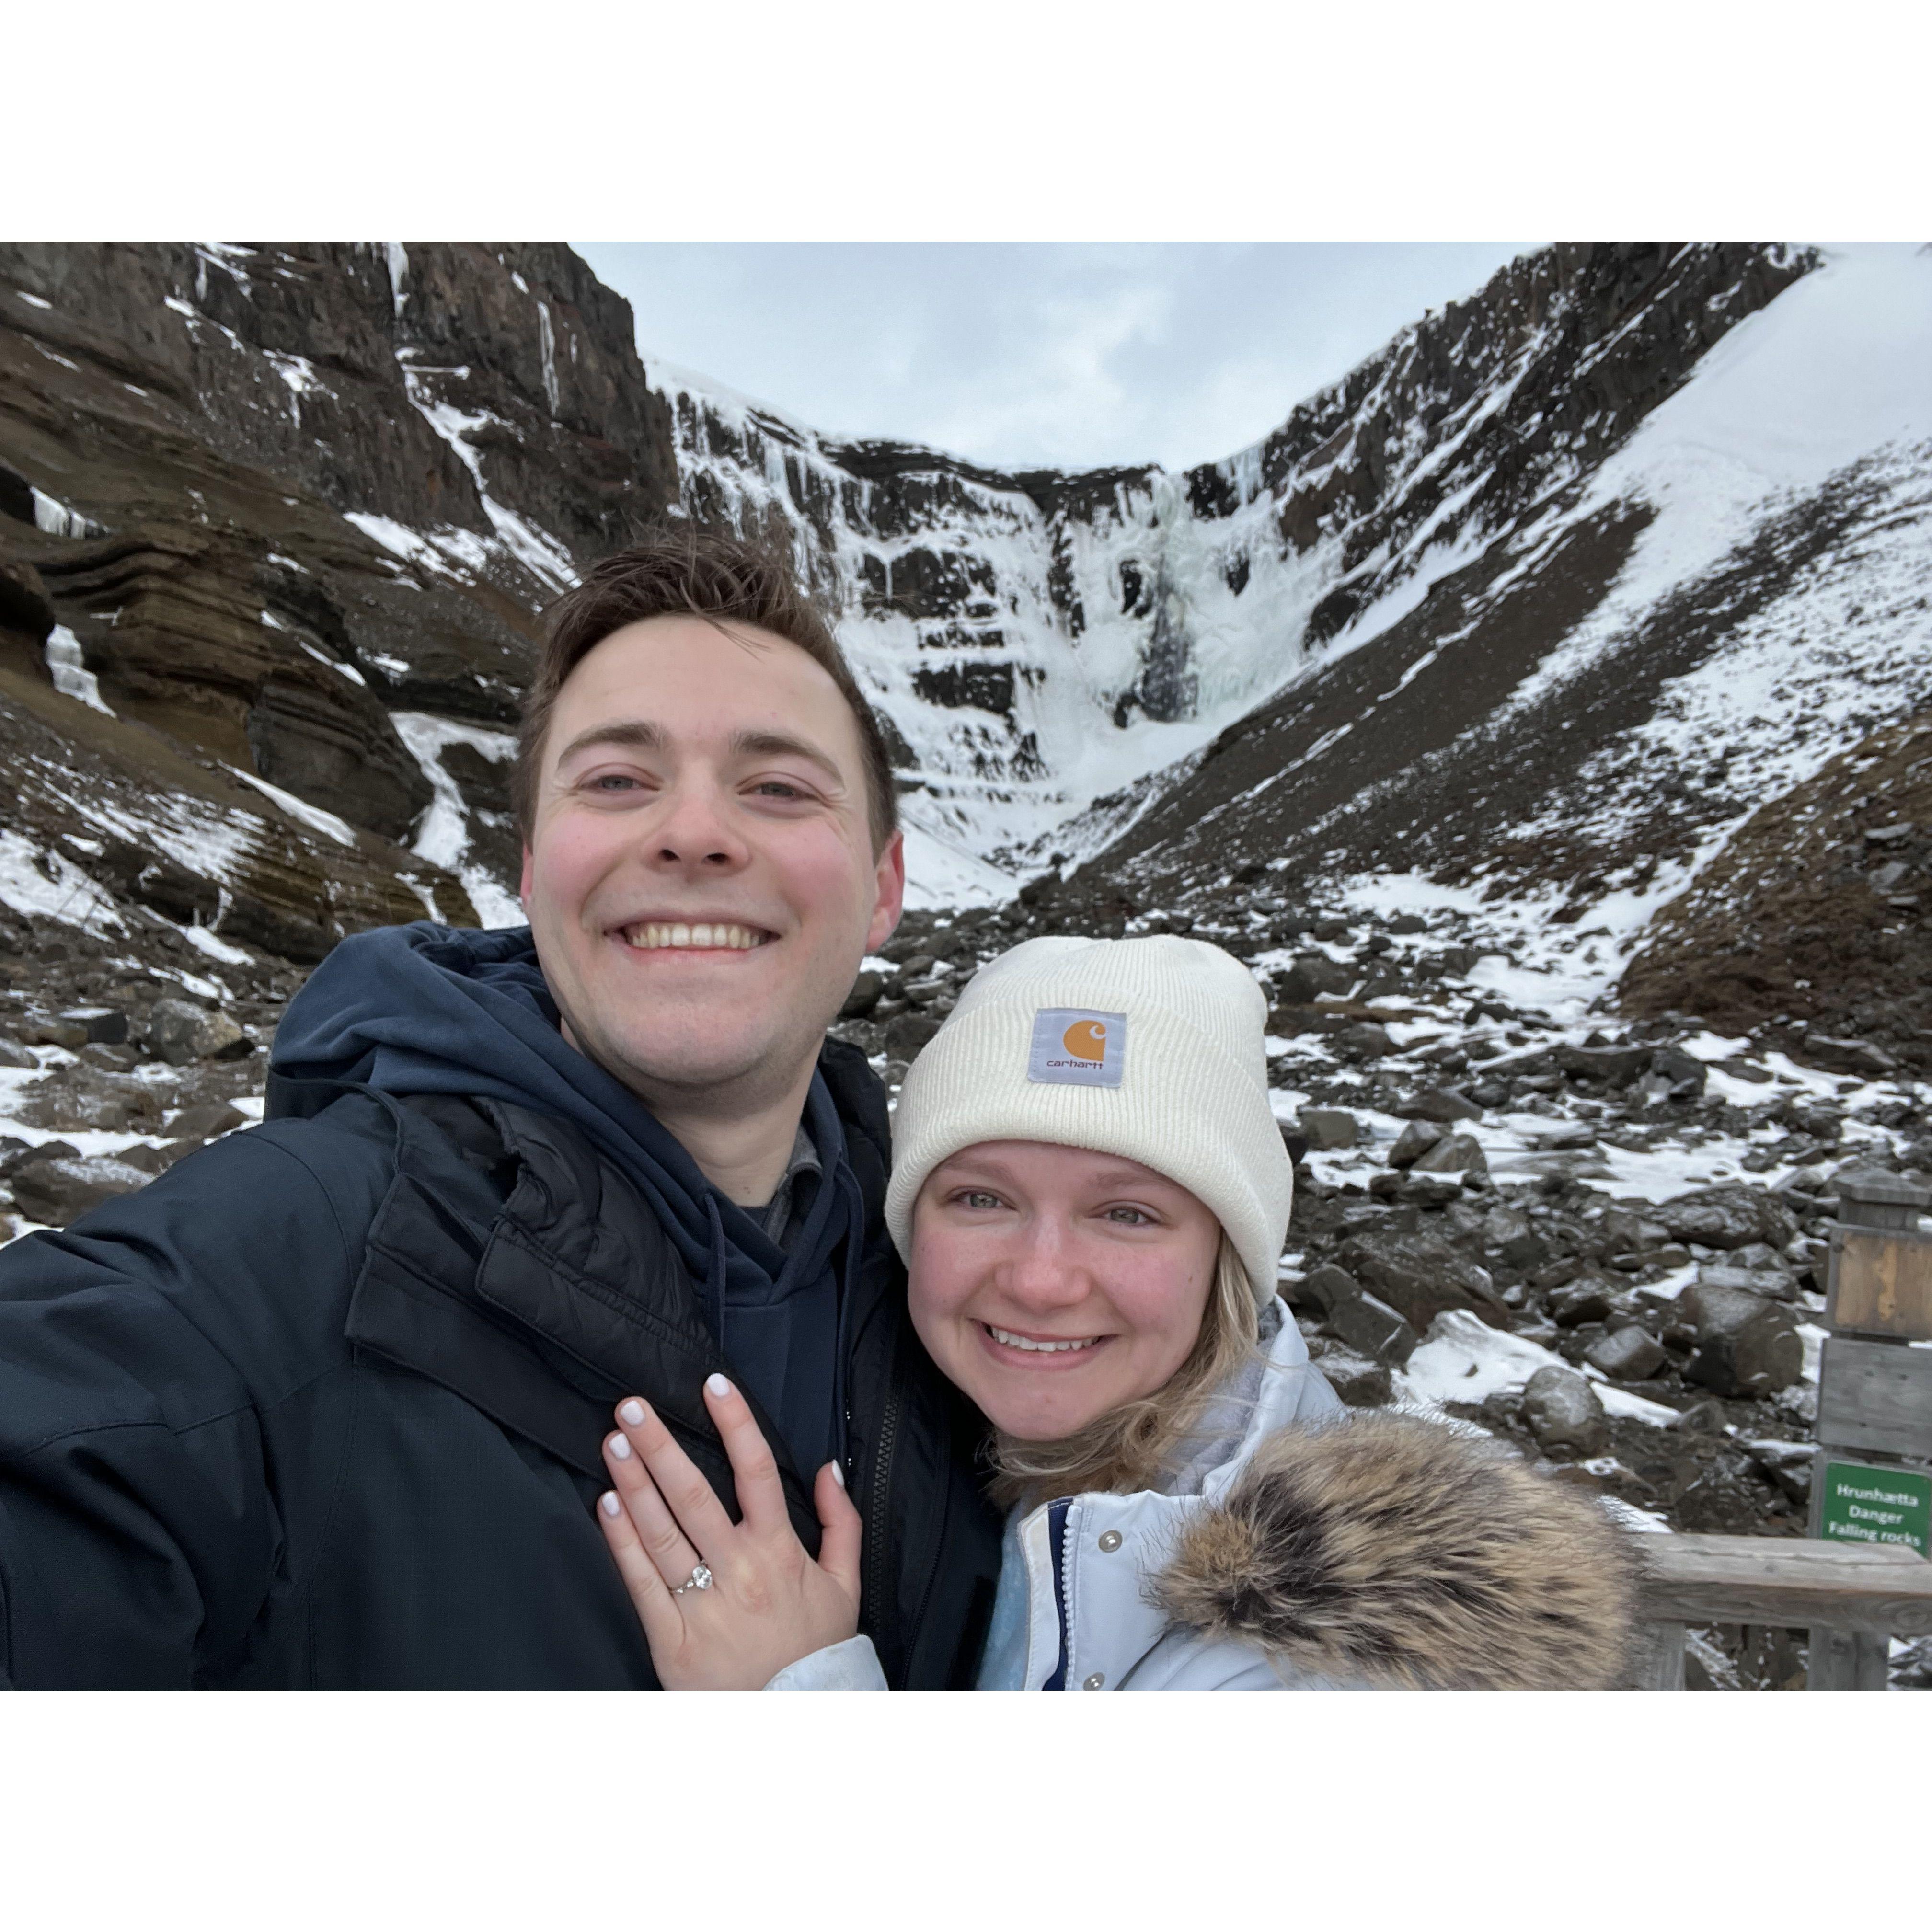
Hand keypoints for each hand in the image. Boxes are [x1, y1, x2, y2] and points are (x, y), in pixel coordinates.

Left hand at [596, 1372, 862, 1689]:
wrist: (794, 1722)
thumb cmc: (815, 1650)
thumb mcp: (845, 1584)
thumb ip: (841, 1522)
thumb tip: (829, 1467)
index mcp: (779, 1552)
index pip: (757, 1471)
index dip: (735, 1422)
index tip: (713, 1383)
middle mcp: (739, 1572)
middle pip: (695, 1496)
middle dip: (660, 1446)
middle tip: (632, 1406)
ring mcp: (703, 1606)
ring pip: (663, 1533)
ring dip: (633, 1484)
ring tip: (611, 1442)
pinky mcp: (671, 1640)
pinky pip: (641, 1583)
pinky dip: (622, 1542)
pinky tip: (605, 1505)